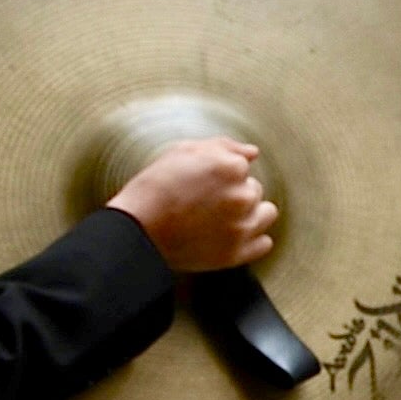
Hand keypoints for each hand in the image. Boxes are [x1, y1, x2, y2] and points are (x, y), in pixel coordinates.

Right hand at [109, 138, 279, 276]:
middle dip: (235, 194)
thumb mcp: (183, 151)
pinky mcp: (237, 253)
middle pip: (254, 190)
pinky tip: (229, 236)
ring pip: (266, 214)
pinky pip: (264, 243)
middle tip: (204, 203)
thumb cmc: (154, 188)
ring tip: (219, 219)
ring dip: (250, 215)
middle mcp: (243, 196)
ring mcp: (242, 226)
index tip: (201, 184)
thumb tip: (252, 152)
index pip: (242, 167)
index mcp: (232, 168)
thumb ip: (224, 146)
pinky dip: (251, 241)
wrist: (135, 229)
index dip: (221, 175)